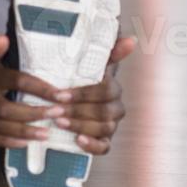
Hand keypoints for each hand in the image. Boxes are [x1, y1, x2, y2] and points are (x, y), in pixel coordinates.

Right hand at [0, 35, 68, 149]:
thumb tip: (4, 38)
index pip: (16, 81)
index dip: (38, 88)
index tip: (59, 94)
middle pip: (7, 109)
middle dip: (33, 114)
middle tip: (57, 114)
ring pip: (1, 127)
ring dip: (24, 131)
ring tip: (46, 133)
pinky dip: (9, 142)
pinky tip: (27, 142)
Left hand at [48, 36, 136, 155]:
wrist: (67, 103)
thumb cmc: (78, 80)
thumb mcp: (87, 65)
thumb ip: (107, 52)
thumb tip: (131, 39)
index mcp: (111, 88)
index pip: (106, 90)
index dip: (83, 93)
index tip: (60, 94)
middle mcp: (114, 107)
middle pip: (104, 111)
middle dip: (78, 110)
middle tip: (55, 110)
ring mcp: (110, 125)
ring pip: (104, 128)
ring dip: (80, 125)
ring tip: (59, 123)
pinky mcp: (103, 141)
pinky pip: (104, 147)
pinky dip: (92, 145)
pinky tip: (78, 140)